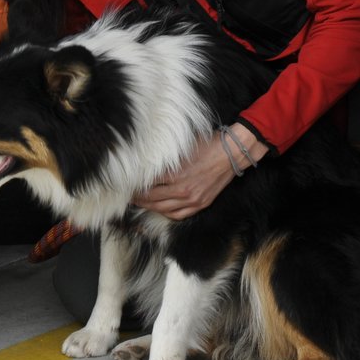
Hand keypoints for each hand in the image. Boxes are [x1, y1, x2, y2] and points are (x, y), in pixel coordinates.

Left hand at [131, 122, 264, 219]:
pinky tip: (159, 209)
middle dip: (138, 198)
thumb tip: (147, 161)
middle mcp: (182, 190)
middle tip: (128, 195)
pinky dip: (166, 213)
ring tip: (140, 203)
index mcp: (175, 174)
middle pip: (152, 199)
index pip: (147, 184)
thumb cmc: (207, 145)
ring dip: (149, 207)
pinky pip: (179, 215)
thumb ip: (164, 157)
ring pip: (163, 209)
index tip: (127, 183)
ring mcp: (192, 199)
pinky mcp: (200, 204)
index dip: (135, 184)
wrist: (231, 153)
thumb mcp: (181, 147)